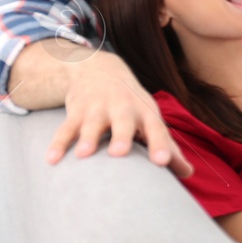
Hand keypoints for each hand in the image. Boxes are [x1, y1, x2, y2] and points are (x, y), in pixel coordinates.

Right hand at [45, 49, 193, 178]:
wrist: (99, 69)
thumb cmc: (132, 105)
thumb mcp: (150, 119)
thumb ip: (167, 146)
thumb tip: (189, 173)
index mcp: (146, 112)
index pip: (156, 128)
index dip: (160, 144)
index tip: (163, 162)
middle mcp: (123, 108)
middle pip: (124, 122)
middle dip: (122, 136)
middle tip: (119, 153)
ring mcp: (98, 108)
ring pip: (92, 123)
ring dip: (88, 138)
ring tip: (84, 155)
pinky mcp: (76, 111)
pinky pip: (65, 128)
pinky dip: (59, 143)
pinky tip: (52, 160)